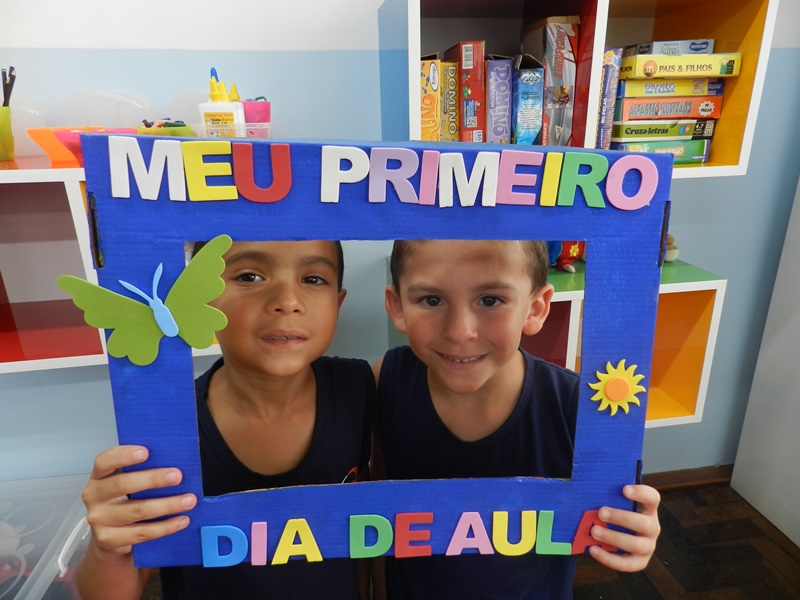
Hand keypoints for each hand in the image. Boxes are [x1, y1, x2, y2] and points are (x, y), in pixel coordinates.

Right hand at [82, 445, 196, 555]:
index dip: (123, 455)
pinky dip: (165, 527)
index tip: (145, 452)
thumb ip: (143, 471)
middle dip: (153, 479)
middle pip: (122, 484)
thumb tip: (174, 460)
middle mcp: (94, 496)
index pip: (104, 461)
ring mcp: (99, 519)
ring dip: (167, 505)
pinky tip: (182, 520)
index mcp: (99, 476)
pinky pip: (142, 532)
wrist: (110, 538)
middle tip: (178, 476)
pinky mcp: (109, 539)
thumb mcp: (127, 483)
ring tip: (189, 500)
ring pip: (137, 510)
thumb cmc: (124, 501)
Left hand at [588, 484, 660, 571]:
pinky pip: (626, 564)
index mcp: (648, 508)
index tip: (624, 489)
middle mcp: (652, 527)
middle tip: (601, 512)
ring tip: (594, 532)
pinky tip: (593, 549)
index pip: (652, 498)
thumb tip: (587, 492)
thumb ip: (608, 497)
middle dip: (621, 518)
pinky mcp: (639, 561)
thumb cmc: (615, 512)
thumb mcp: (616, 503)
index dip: (641, 493)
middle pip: (644, 523)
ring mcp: (648, 546)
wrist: (617, 535)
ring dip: (613, 538)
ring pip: (636, 545)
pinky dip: (608, 558)